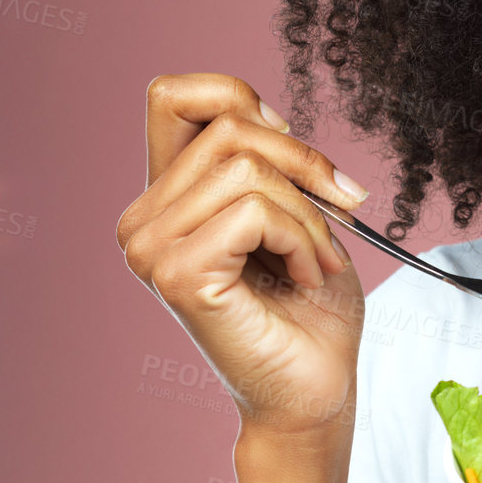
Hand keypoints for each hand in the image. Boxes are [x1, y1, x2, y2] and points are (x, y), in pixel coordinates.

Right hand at [115, 72, 372, 438]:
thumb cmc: (310, 307)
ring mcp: (150, 249)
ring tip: (317, 259)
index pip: (173, 95)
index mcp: (166, 197)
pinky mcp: (177, 275)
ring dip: (310, 213)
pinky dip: (304, 239)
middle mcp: (142, 220)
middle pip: (230, 127)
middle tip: (338, 216)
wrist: (315, 388)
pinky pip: (257, 213)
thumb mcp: (295, 208)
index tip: (291, 150)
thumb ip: (264, 158)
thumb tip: (267, 118)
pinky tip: (306, 278)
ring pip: (247, 169)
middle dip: (304, 165)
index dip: (242, 101)